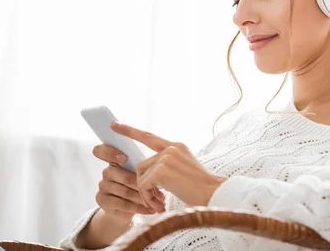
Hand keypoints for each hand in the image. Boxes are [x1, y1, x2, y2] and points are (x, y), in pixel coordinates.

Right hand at [91, 143, 166, 221]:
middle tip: (160, 193)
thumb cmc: (136, 188)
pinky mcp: (102, 200)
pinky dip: (139, 208)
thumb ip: (145, 171)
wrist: (124, 210)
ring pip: (126, 192)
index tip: (125, 158)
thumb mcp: (141, 177)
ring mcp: (102, 186)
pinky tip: (150, 211)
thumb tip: (159, 171)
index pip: (102, 151)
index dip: (111, 153)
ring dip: (144, 199)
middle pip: (125, 177)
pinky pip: (123, 204)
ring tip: (158, 203)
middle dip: (144, 186)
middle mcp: (106, 172)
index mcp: (114, 161)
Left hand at [110, 121, 226, 210]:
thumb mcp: (184, 171)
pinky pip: (143, 184)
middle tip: (153, 201)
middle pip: (142, 164)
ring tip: (158, 205)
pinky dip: (147, 197)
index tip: (115, 125)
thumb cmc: (201, 189)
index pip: (148, 136)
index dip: (130, 131)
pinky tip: (159, 205)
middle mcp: (171, 148)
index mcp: (177, 146)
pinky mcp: (162, 169)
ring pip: (141, 175)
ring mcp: (166, 157)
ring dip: (146, 192)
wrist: (215, 195)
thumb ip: (166, 167)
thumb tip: (146, 175)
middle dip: (142, 184)